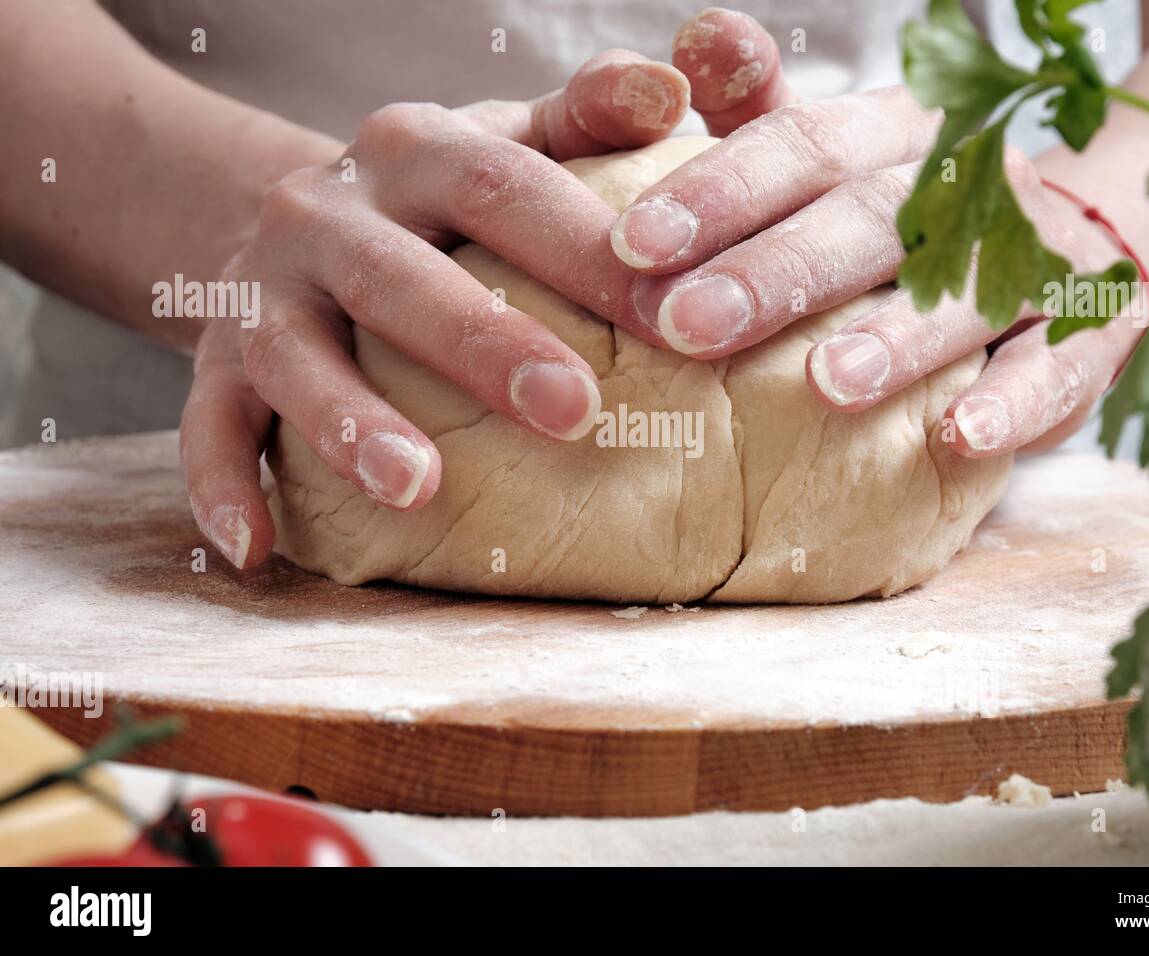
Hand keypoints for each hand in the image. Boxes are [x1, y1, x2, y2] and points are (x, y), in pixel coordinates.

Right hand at [182, 51, 691, 569]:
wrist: (297, 216)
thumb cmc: (441, 198)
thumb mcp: (507, 138)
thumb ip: (588, 116)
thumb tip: (672, 89)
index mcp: (414, 150)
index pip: (502, 188)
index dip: (583, 250)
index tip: (670, 319)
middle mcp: (328, 212)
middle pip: (402, 276)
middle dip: (486, 344)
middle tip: (575, 411)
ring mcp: (264, 289)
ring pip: (297, 355)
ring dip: (351, 422)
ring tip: (418, 488)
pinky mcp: (215, 360)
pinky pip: (208, 425)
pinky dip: (221, 485)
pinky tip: (257, 548)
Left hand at [611, 8, 1147, 458]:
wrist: (1060, 253)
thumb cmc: (900, 223)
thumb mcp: (830, 166)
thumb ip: (760, 117)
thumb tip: (696, 40)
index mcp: (890, 137)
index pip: (803, 145)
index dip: (720, 190)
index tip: (633, 245)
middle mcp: (966, 182)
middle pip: (871, 214)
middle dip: (778, 271)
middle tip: (690, 326)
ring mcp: (1037, 252)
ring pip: (967, 287)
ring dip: (899, 336)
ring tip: (827, 384)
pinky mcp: (1091, 330)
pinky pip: (1058, 366)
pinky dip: (1013, 401)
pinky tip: (962, 436)